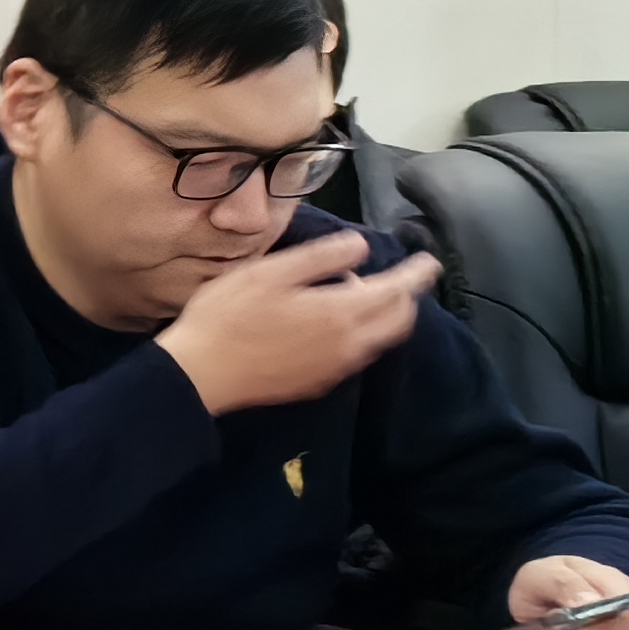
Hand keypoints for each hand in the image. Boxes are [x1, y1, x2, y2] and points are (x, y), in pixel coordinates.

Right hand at [154, 233, 435, 416]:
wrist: (200, 375)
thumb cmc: (227, 316)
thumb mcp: (268, 273)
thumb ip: (319, 257)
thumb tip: (359, 247)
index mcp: (340, 312)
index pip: (397, 291)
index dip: (416, 274)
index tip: (427, 261)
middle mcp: (348, 344)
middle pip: (398, 321)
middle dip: (404, 297)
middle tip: (394, 278)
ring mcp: (334, 367)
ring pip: (378, 340)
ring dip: (381, 317)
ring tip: (355, 296)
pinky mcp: (316, 382)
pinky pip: (355, 355)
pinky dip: (359, 334)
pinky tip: (329, 326)